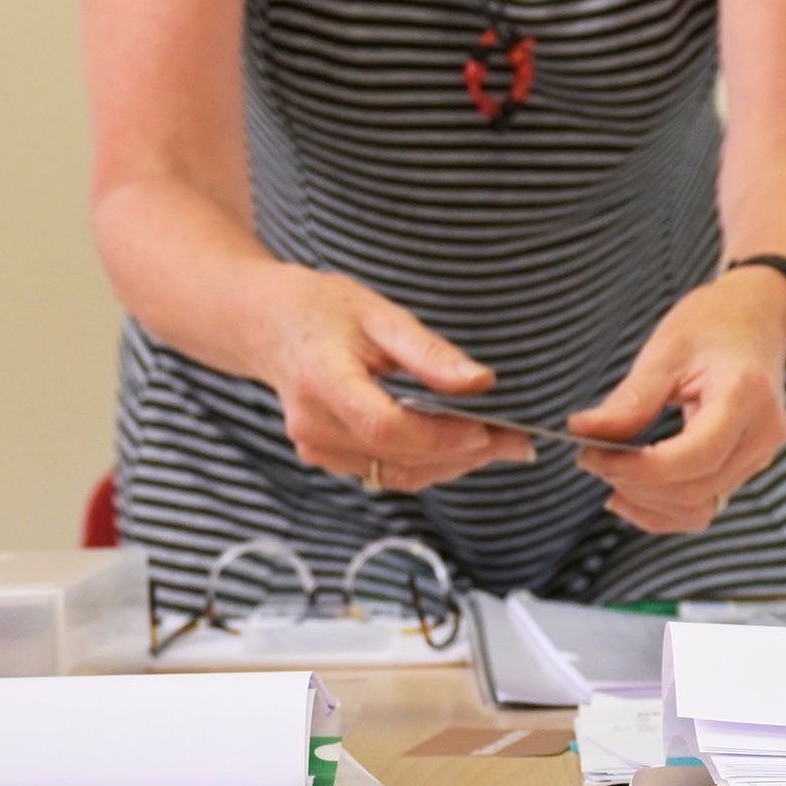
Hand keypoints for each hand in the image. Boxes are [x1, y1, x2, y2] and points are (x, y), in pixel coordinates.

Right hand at [257, 269, 531, 494]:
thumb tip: (481, 383)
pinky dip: (427, 465)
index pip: (385, 426)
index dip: (439, 436)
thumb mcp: (379, 313)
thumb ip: (429, 353)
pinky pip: (386, 473)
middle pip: (399, 459)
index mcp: (323, 381)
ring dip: (452, 466)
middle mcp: (314, 426)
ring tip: (501, 446)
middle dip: (465, 455)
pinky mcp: (327, 459)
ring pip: (397, 475)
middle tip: (518, 442)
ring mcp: (317, 449)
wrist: (267, 326)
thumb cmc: (321, 310)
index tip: (487, 429)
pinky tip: (459, 447)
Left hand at [568, 267, 785, 537]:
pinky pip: (705, 506)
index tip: (590, 455)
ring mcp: (759, 455)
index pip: (694, 457)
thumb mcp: (667, 350)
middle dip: (634, 484)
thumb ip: (630, 400)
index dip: (637, 469)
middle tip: (590, 459)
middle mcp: (762, 435)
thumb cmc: (714, 324)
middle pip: (694, 490)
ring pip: (699, 508)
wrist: (759, 317)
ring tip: (608, 474)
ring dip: (647, 502)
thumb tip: (582, 431)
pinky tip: (629, 493)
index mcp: (745, 396)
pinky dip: (664, 508)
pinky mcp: (747, 466)